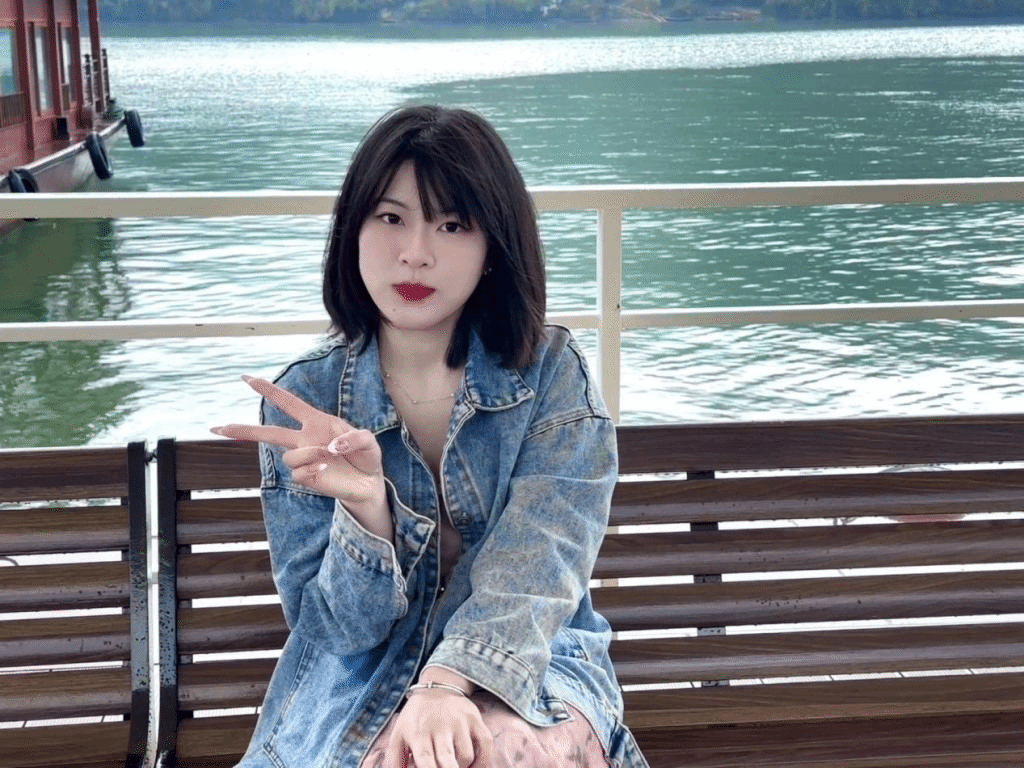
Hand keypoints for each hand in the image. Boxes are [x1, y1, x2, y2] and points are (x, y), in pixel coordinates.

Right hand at [211, 376, 385, 512]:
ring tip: (330, 456)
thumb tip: (332, 445)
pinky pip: (298, 471)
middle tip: (217, 427)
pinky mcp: (306, 477)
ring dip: (309, 453)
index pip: (289, 403)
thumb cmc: (366, 456)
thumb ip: (354, 438)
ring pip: (289, 454)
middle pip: (268, 432)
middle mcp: (305, 438)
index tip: (247, 379)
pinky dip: (312, 468)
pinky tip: (326, 468)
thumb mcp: (368, 441)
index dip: (269, 391)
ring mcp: (304, 459)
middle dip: (242, 430)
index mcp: (317, 422)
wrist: (369, 483)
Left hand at [384, 691, 493, 767]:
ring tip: (452, 763)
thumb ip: (394, 760)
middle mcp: (440, 726)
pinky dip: (484, 761)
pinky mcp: (475, 719)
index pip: (426, 760)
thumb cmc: (415, 718)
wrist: (437, 687)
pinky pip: (486, 745)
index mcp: (418, 733)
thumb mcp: (398, 735)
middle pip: (448, 760)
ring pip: (466, 756)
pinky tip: (474, 766)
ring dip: (461, 767)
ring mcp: (460, 722)